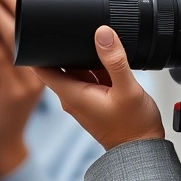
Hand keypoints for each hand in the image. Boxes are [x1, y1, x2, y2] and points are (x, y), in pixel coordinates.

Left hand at [0, 0, 45, 178]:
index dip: (26, 8)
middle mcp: (42, 73)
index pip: (37, 31)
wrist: (0, 143)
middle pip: (29, 30)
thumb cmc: (2, 109)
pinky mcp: (14, 93)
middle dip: (12, 3)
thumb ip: (6, 52)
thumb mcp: (9, 77)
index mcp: (45, 67)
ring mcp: (29, 83)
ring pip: (15, 42)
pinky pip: (2, 60)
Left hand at [31, 26, 163, 150]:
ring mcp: (83, 98)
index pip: (41, 69)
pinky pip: (89, 75)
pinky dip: (94, 65)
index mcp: (72, 95)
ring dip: (82, 56)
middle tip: (78, 31)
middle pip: (57, 65)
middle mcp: (73, 97)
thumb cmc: (134, 127)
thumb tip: (103, 33)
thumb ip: (115, 60)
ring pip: (75, 68)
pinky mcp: (94, 99)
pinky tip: (108, 60)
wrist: (142, 149)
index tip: (42, 31)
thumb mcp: (127, 89)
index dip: (38, 49)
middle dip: (63, 47)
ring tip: (98, 45)